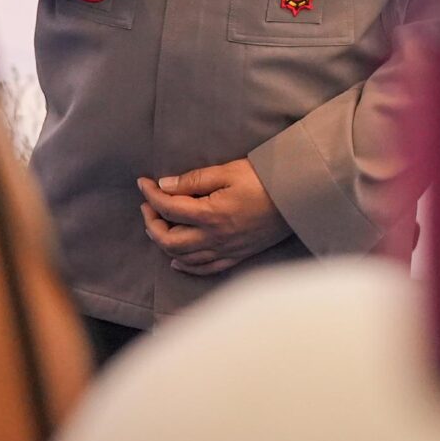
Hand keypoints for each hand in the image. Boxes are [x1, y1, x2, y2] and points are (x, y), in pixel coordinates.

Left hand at [136, 161, 290, 276]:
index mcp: (210, 214)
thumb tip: (164, 185)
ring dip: (164, 242)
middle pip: (169, 240)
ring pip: (183, 257)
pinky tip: (177, 260)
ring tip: (158, 225)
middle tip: (148, 205)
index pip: (168, 208)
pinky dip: (186, 266)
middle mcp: (214, 238)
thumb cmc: (263, 180)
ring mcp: (225, 250)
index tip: (143, 182)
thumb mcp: (228, 171)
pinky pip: (204, 269)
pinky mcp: (236, 256)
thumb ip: (194, 180)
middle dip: (151, 222)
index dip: (151, 194)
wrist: (296, 198)